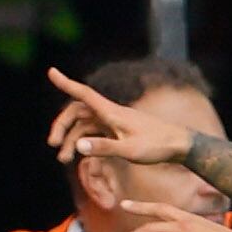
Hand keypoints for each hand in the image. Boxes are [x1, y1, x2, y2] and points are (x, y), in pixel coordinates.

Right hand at [46, 66, 195, 168]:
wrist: (180, 145)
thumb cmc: (157, 146)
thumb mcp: (130, 150)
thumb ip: (103, 147)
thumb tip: (79, 146)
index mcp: (113, 113)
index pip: (84, 94)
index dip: (66, 83)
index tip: (51, 72)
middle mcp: (111, 113)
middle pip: (77, 111)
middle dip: (62, 126)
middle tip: (52, 145)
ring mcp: (114, 121)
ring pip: (83, 124)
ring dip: (71, 139)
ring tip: (64, 160)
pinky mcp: (118, 130)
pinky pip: (93, 131)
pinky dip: (83, 142)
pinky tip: (79, 157)